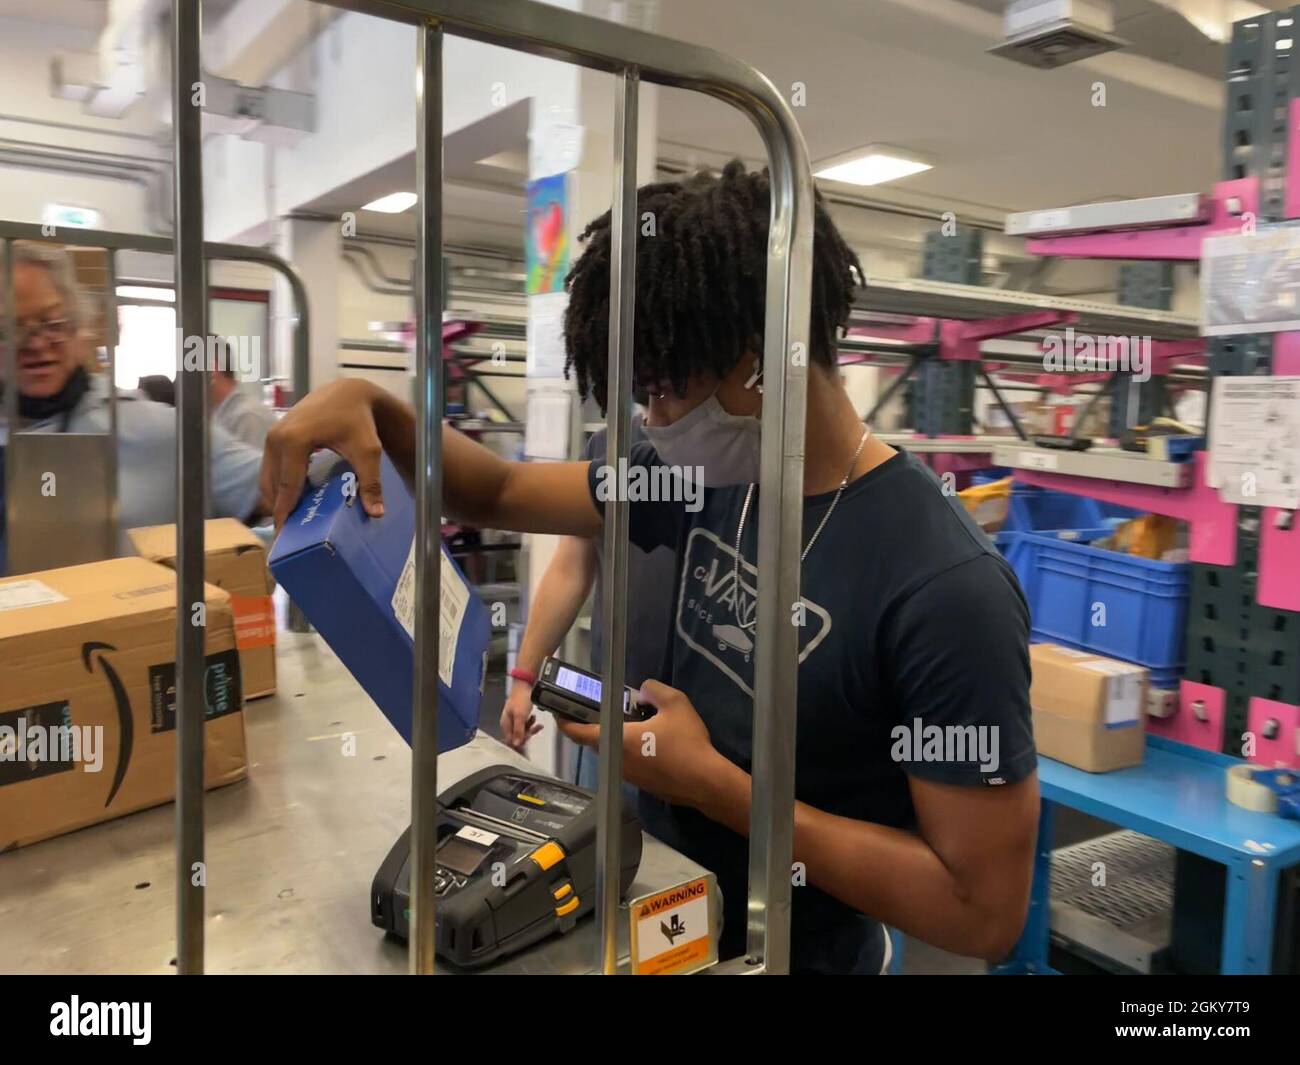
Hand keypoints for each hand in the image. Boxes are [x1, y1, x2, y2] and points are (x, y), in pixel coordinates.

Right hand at [260, 378, 388, 529]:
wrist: (349, 392)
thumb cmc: (358, 421)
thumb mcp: (367, 451)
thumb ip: (370, 482)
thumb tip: (376, 514)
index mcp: (294, 442)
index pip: (287, 487)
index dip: (284, 514)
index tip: (283, 538)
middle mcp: (276, 438)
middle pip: (273, 485)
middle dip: (279, 510)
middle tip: (288, 536)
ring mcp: (272, 435)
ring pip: (268, 478)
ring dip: (277, 499)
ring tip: (289, 522)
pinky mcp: (274, 435)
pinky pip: (271, 468)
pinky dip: (278, 485)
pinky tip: (291, 501)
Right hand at [500, 679, 542, 750]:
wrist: (525, 685)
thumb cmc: (520, 698)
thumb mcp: (520, 716)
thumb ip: (518, 730)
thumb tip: (516, 744)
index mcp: (505, 724)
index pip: (509, 740)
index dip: (519, 742)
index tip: (528, 741)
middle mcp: (508, 723)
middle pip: (517, 736)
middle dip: (527, 734)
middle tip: (534, 730)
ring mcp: (514, 719)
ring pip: (522, 730)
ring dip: (530, 729)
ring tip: (537, 724)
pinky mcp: (521, 715)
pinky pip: (526, 724)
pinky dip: (531, 723)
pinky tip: (535, 719)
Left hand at [554, 680, 727, 808]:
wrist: (706, 782)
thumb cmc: (687, 743)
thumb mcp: (675, 704)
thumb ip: (654, 690)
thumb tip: (643, 691)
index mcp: (618, 740)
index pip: (580, 732)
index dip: (565, 722)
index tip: (558, 712)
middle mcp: (617, 761)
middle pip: (597, 742)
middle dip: (596, 725)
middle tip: (604, 708)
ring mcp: (629, 776)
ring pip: (613, 754)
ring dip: (616, 739)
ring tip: (633, 722)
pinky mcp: (643, 785)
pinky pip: (628, 763)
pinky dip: (630, 751)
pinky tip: (652, 742)